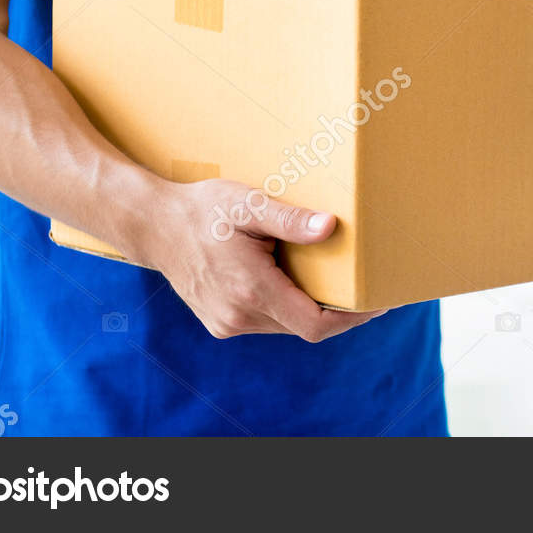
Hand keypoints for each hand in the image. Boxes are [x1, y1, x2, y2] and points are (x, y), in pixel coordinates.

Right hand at [127, 179, 387, 341]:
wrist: (154, 226)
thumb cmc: (204, 209)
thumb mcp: (249, 205)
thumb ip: (290, 220)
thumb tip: (330, 228)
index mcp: (251, 289)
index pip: (314, 325)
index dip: (352, 319)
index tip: (378, 303)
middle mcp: (238, 315)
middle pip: (305, 328)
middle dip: (339, 312)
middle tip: (368, 288)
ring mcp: (227, 323)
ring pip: (286, 327)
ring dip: (312, 309)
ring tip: (338, 283)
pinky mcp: (220, 323)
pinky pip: (267, 323)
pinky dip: (288, 308)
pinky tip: (297, 282)